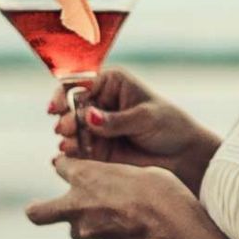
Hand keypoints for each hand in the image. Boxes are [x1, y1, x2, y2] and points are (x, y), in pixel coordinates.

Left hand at [25, 156, 201, 238]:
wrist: (170, 221)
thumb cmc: (158, 187)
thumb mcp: (135, 169)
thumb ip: (116, 177)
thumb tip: (114, 184)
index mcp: (84, 175)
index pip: (60, 166)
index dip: (66, 165)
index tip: (73, 165)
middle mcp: (77, 203)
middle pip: (37, 211)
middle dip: (38, 208)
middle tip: (41, 206)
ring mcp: (87, 229)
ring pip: (75, 230)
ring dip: (85, 224)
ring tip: (112, 216)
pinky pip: (100, 238)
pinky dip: (110, 232)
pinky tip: (131, 225)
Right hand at [50, 69, 220, 193]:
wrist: (182, 156)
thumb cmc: (169, 127)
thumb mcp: (145, 119)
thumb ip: (116, 120)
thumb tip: (88, 116)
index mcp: (112, 82)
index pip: (80, 83)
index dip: (64, 93)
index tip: (57, 107)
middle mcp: (99, 102)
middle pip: (70, 106)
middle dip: (66, 118)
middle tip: (67, 130)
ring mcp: (95, 126)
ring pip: (69, 128)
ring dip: (66, 136)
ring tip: (71, 145)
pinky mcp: (95, 148)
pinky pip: (75, 148)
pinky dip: (71, 151)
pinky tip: (71, 154)